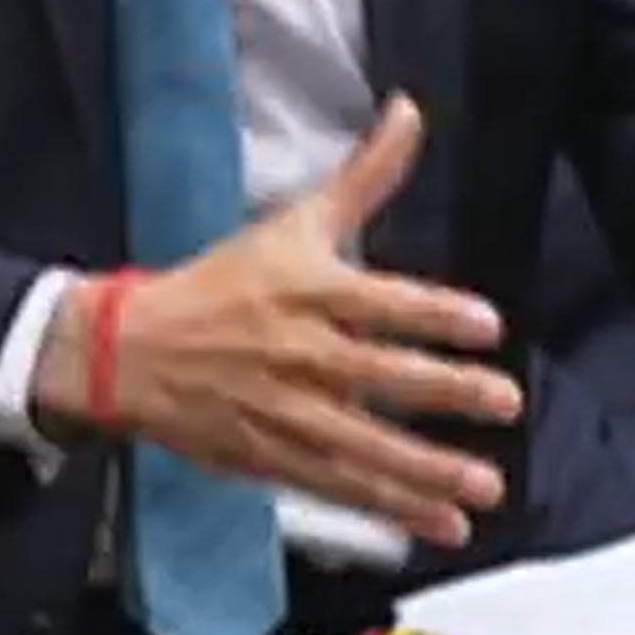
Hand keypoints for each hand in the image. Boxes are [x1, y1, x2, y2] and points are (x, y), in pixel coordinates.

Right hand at [31, 97, 520, 549]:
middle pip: (380, 376)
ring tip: (486, 485)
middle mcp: (299, 353)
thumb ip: (365, 176)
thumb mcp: (292, 222)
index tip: (486, 325)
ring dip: (429, 469)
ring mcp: (286, 412)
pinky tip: (443, 523)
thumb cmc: (220, 283)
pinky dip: (393, 508)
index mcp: (306, 291)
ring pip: (366, 445)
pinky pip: (342, 486)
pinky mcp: (274, 460)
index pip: (380, 303)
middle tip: (505, 400)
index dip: (434, 314)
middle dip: (446, 391)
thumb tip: (411, 111)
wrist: (129, 351)